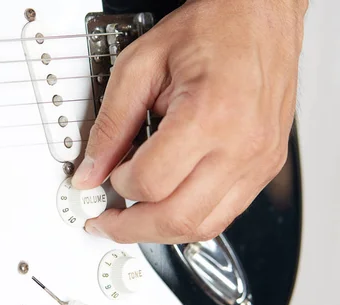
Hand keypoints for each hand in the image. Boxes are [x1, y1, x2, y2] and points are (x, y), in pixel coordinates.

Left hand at [72, 0, 307, 243]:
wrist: (260, 15)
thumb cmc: (211, 29)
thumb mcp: (141, 65)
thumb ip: (110, 124)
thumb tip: (90, 170)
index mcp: (210, 115)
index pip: (150, 182)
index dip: (117, 184)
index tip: (105, 175)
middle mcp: (242, 146)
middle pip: (177, 218)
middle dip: (130, 229)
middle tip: (105, 223)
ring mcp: (258, 161)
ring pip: (203, 228)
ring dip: (159, 232)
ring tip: (132, 221)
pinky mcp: (265, 167)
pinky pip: (225, 214)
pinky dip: (189, 219)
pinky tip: (167, 206)